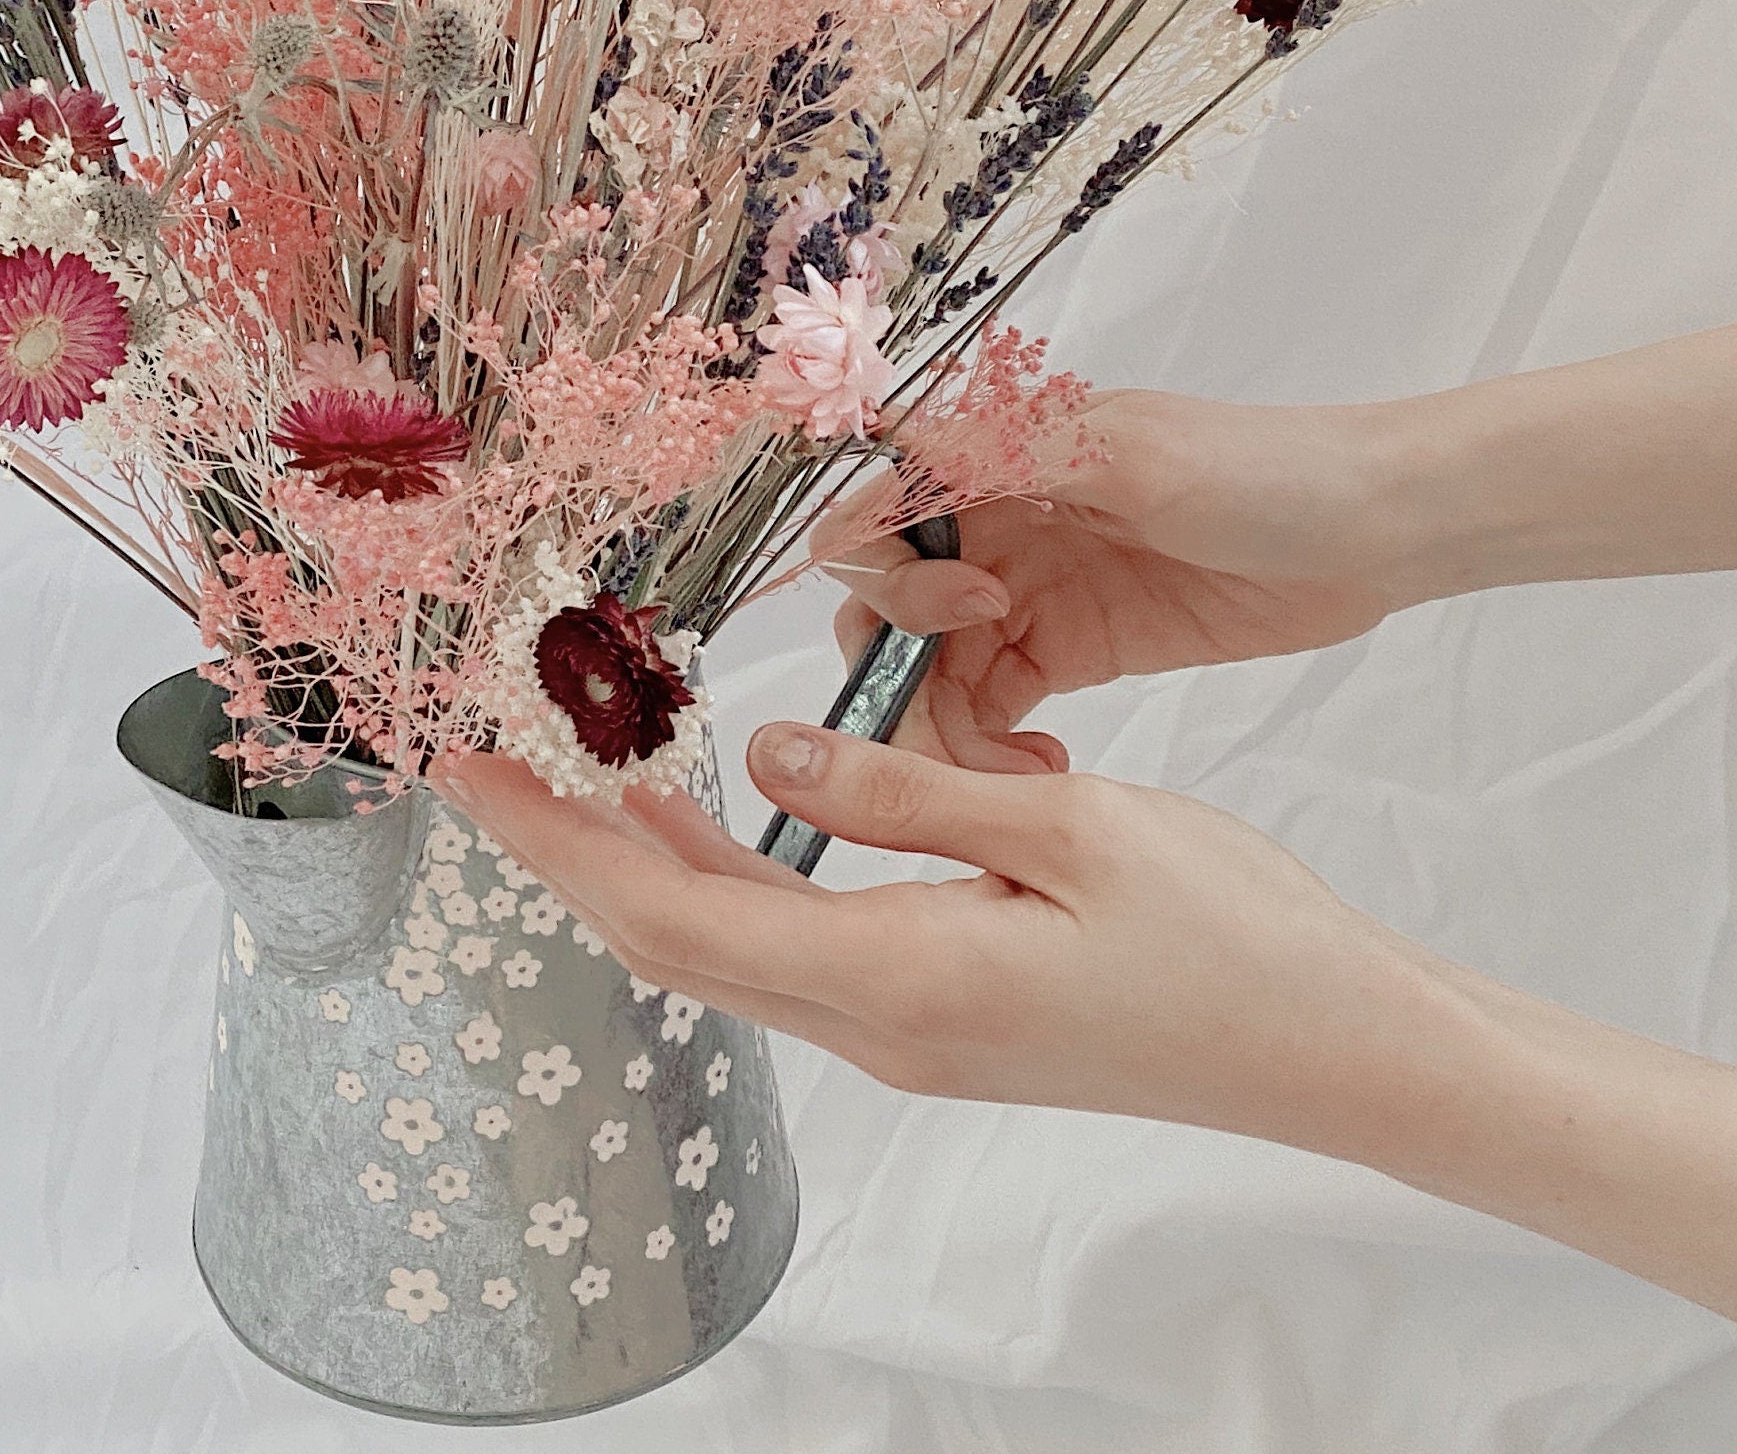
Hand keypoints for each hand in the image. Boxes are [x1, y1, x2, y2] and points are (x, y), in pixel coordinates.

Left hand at [438, 723, 1443, 1147]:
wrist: (1337, 1048)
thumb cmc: (1229, 930)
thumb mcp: (1065, 827)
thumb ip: (900, 794)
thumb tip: (758, 759)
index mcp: (902, 980)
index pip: (674, 917)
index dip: (556, 846)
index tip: (469, 774)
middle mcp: (885, 1028)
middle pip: (678, 945)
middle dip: (568, 855)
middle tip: (485, 760)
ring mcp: (916, 1036)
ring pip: (734, 951)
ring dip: (643, 869)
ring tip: (572, 771)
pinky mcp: (951, 1018)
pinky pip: (798, 951)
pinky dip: (730, 883)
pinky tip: (716, 819)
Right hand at [821, 388, 1405, 772]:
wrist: (1372, 531)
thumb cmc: (1259, 473)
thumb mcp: (1128, 453)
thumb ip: (1004, 453)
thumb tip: (889, 444)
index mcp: (996, 458)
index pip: (876, 517)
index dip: (890, 577)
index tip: (976, 609)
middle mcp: (996, 523)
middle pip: (888, 608)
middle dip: (903, 673)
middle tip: (979, 724)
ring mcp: (1032, 590)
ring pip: (932, 668)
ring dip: (946, 728)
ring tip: (1020, 774)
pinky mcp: (1073, 648)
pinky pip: (989, 702)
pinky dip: (988, 748)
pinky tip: (1042, 770)